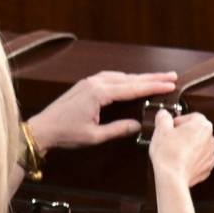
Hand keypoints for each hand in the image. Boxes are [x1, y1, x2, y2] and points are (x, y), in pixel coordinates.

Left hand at [25, 70, 178, 151]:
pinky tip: (133, 82)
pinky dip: (125, 79)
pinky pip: (110, 78)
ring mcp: (89, 81)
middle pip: (130, 78)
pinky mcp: (85, 84)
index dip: (154, 86)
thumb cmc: (65, 134)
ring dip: (140, 77)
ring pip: (121, 76)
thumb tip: (138, 125)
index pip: (133, 87)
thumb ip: (118, 129)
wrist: (41, 129)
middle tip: (172, 76)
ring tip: (158, 79)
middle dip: (152, 77)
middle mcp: (95, 83)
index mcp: (99, 93)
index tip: (170, 85)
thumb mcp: (94, 136)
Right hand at [148, 110, 213, 187]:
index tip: (169, 128)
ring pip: (198, 146)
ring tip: (174, 153)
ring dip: (188, 148)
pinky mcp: (207, 168)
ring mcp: (211, 154)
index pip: (191, 117)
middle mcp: (211, 138)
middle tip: (170, 141)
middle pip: (196, 132)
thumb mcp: (161, 129)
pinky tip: (179, 162)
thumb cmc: (168, 153)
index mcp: (203, 125)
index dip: (178, 122)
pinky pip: (199, 160)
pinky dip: (191, 161)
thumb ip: (163, 117)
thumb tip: (163, 114)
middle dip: (184, 135)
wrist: (172, 178)